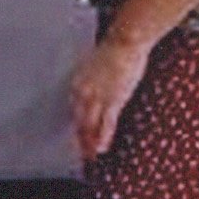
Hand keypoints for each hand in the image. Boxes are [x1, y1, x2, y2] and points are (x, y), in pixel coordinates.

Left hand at [69, 39, 149, 160]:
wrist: (124, 41)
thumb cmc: (115, 51)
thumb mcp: (99, 66)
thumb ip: (94, 80)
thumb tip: (97, 87)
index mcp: (78, 82)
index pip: (74, 109)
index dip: (76, 125)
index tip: (78, 137)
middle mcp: (83, 91)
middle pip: (79, 120)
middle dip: (80, 139)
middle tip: (82, 155)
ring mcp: (98, 96)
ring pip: (89, 125)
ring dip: (89, 143)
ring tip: (90, 157)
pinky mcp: (113, 99)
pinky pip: (105, 123)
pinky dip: (102, 137)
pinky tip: (101, 149)